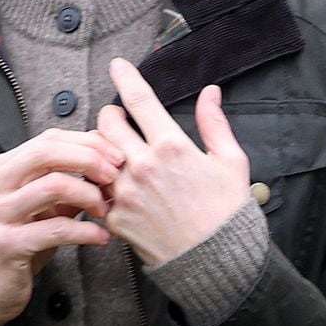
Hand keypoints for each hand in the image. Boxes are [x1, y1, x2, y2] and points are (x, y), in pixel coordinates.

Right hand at [0, 128, 123, 325]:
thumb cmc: (17, 243)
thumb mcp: (40, 206)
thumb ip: (66, 181)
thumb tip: (105, 158)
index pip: (48, 139)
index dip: (87, 143)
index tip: (115, 155)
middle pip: (47, 152)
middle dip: (89, 158)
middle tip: (114, 174)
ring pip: (53, 185)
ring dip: (89, 195)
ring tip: (105, 209)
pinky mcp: (6, 244)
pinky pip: (56, 229)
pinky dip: (86, 231)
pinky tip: (101, 236)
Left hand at [96, 57, 251, 266]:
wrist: (214, 261)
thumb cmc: (226, 211)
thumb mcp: (231, 161)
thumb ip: (214, 123)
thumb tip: (210, 92)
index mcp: (172, 146)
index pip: (140, 100)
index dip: (126, 76)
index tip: (117, 64)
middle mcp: (143, 165)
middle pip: (107, 123)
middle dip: (112, 114)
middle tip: (121, 118)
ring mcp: (125, 192)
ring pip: (94, 155)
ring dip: (102, 147)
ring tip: (116, 151)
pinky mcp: (115, 217)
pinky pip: (96, 189)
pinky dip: (102, 181)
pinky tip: (115, 183)